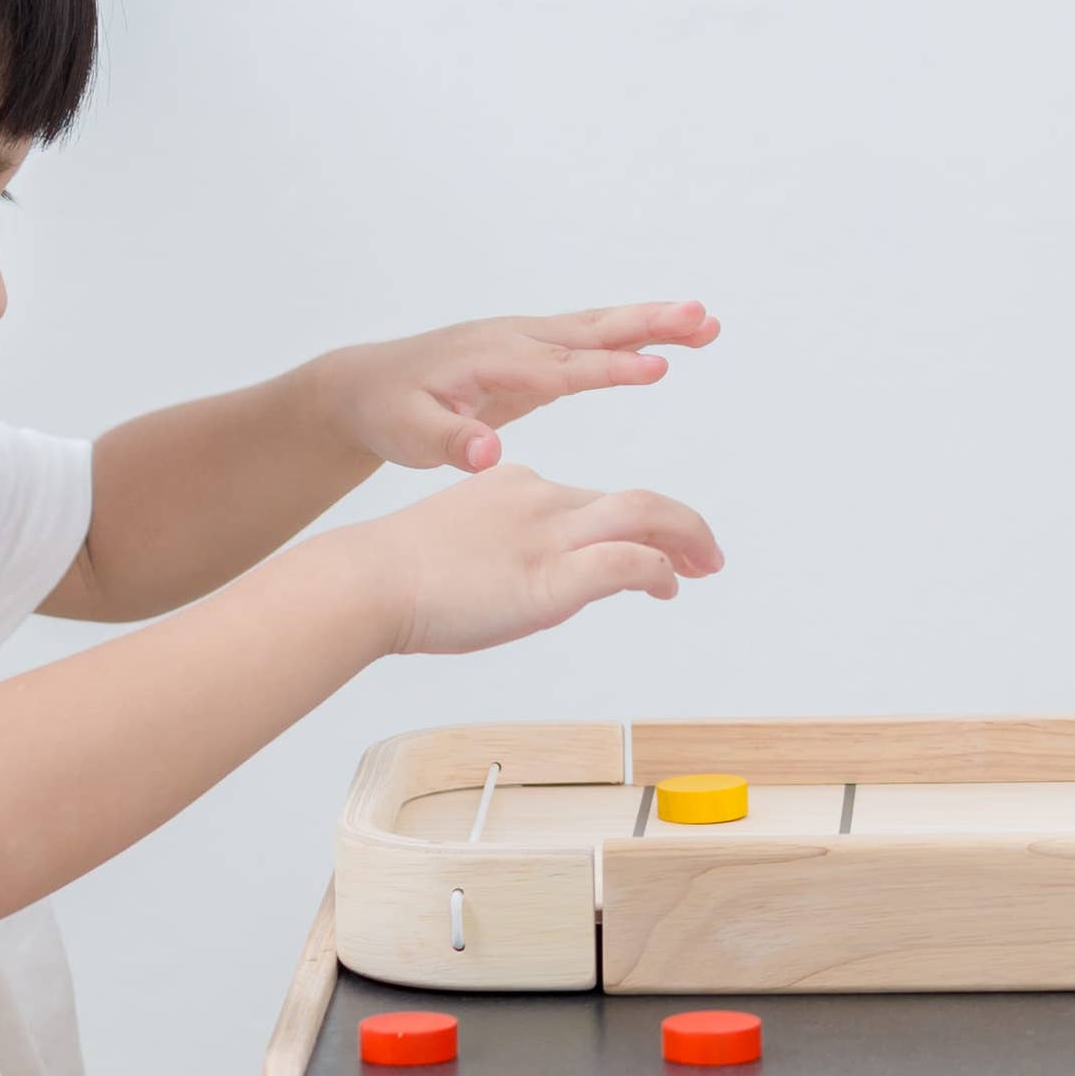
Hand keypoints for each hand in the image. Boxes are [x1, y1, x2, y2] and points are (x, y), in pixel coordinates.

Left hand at [330, 303, 719, 471]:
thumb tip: (488, 454)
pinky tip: (665, 337)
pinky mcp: (532, 354)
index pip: (562, 367)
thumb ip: (451, 443)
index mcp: (491, 360)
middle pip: (592, 331)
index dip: (609, 368)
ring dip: (651, 323)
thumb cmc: (388, 411)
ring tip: (704, 321)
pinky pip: (589, 340)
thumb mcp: (409, 435)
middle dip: (648, 325)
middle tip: (701, 318)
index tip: (658, 367)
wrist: (366, 385)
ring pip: (597, 329)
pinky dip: (629, 335)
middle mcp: (515, 340)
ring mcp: (525, 342)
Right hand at [344, 463, 725, 656]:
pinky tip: (665, 588)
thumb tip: (529, 589)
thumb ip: (502, 558)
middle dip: (683, 525)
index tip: (657, 552)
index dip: (637, 526)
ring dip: (687, 540)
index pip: (595, 500)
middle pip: (636, 500)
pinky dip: (656, 570)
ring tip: (706, 567)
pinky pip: (627, 561)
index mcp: (516, 486)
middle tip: (708, 556)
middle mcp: (542, 499)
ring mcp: (549, 534)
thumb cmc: (396, 577)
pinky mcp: (551, 577)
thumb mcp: (460, 550)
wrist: (366, 579)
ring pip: (646, 515)